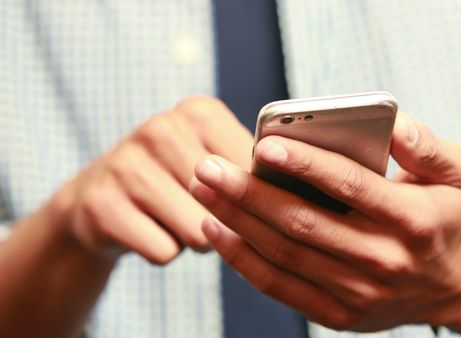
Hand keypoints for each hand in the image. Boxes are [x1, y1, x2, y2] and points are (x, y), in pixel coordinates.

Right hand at [51, 96, 252, 263]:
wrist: (102, 199)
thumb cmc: (177, 181)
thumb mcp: (217, 160)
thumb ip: (254, 170)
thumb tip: (288, 194)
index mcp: (200, 112)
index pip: (255, 172)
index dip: (252, 197)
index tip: (238, 195)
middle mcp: (160, 129)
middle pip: (226, 206)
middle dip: (223, 221)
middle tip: (199, 207)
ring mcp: (126, 164)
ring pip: (198, 233)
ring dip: (194, 239)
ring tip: (174, 217)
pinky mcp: (101, 205)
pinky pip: (164, 252)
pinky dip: (164, 251)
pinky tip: (149, 228)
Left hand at [191, 112, 460, 331]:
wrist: (454, 284)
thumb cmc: (445, 216)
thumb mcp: (457, 173)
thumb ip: (426, 145)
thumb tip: (392, 122)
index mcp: (413, 219)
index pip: (352, 187)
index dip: (306, 165)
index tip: (264, 144)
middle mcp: (384, 260)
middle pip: (305, 224)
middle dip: (250, 194)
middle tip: (208, 166)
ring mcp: (359, 293)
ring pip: (285, 255)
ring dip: (237, 221)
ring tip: (202, 189)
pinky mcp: (339, 314)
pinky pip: (281, 288)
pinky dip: (243, 261)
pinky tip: (216, 230)